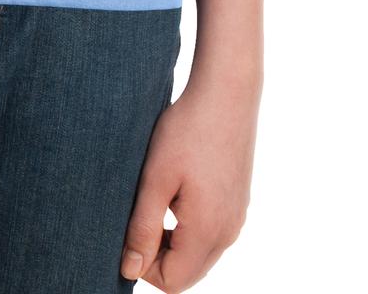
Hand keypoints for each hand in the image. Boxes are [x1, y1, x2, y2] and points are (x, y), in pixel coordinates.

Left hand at [119, 74, 258, 288]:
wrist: (226, 92)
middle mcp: (229, 232)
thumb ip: (143, 228)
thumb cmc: (187, 131)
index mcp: (208, 232)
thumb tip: (129, 269)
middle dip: (159, 257)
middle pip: (188, 273)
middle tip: (140, 216)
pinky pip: (212, 234)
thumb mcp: (155, 179)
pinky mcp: (238, 202)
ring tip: (156, 199)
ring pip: (200, 255)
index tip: (129, 231)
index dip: (144, 266)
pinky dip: (190, 227)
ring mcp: (237, 217)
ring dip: (173, 241)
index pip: (173, 282)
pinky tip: (177, 191)